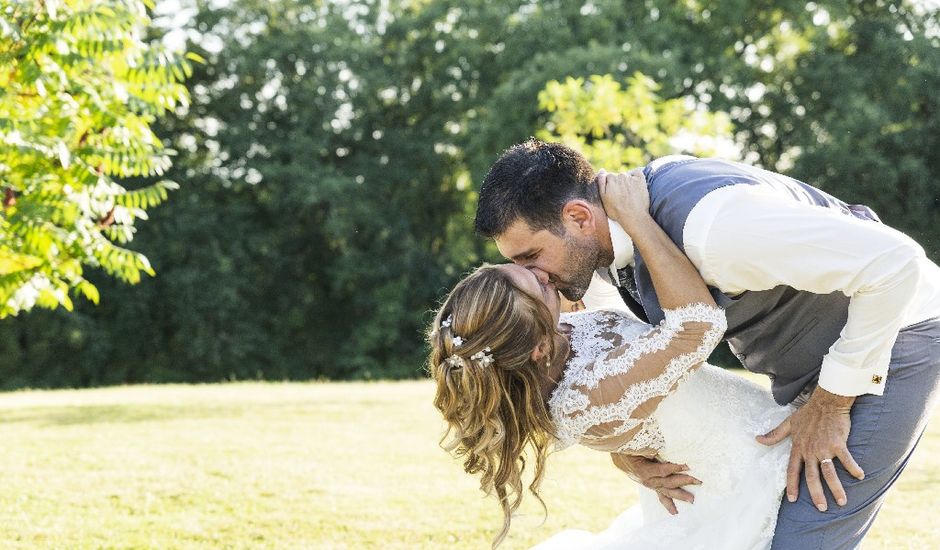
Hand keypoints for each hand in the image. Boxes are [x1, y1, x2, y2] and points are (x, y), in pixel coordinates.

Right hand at [597, 168, 649, 231]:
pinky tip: (634, 186)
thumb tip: (601, 170)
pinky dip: (635, 177)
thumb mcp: (603, 198)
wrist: (633, 216)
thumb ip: (601, 182)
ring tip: (628, 194)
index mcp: (610, 178)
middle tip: (620, 196)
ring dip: (626, 182)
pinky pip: (637, 174)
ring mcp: (631, 177)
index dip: (609, 185)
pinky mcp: (641, 180)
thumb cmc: (616, 210)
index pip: (608, 177)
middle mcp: (620, 175)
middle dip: (618, 183)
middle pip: (617, 176)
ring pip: (626, 176)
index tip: (612, 194)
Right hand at [610, 453, 700, 514]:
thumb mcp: (639, 447)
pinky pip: (661, 496)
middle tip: (697, 481)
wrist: (620, 456)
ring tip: (692, 500)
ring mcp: (650, 484)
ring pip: (666, 491)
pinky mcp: (652, 486)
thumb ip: (650, 449)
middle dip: (683, 481)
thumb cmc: (630, 448)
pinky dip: (668, 504)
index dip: (674, 468)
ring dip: (680, 494)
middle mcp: (647, 480)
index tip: (687, 466)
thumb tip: (663, 449)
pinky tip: (674, 512)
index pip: (662, 471)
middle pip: (668, 482)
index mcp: (643, 470)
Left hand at [757, 388, 864, 510]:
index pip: (792, 470)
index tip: (791, 499)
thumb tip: (757, 439)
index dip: (791, 485)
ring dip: (835, 488)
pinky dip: (853, 468)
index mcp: (798, 448)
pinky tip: (860, 477)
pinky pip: (846, 459)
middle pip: (812, 477)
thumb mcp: (788, 424)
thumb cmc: (808, 413)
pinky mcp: (838, 444)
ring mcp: (824, 448)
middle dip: (816, 494)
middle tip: (821, 508)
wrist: (826, 402)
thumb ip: (774, 435)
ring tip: (841, 502)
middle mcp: (810, 451)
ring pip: (829, 473)